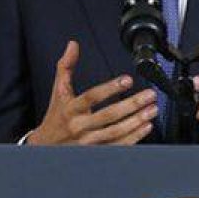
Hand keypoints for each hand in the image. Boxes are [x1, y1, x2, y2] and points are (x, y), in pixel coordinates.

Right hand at [27, 40, 158, 144]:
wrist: (46, 147)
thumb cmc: (56, 116)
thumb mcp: (58, 91)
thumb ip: (66, 67)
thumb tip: (73, 45)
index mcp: (71, 109)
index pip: (92, 97)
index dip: (110, 88)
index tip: (128, 80)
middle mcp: (80, 126)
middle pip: (108, 115)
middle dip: (132, 104)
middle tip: (149, 95)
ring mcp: (89, 141)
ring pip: (116, 132)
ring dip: (136, 121)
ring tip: (152, 109)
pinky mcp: (96, 152)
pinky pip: (118, 146)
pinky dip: (134, 137)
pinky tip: (146, 126)